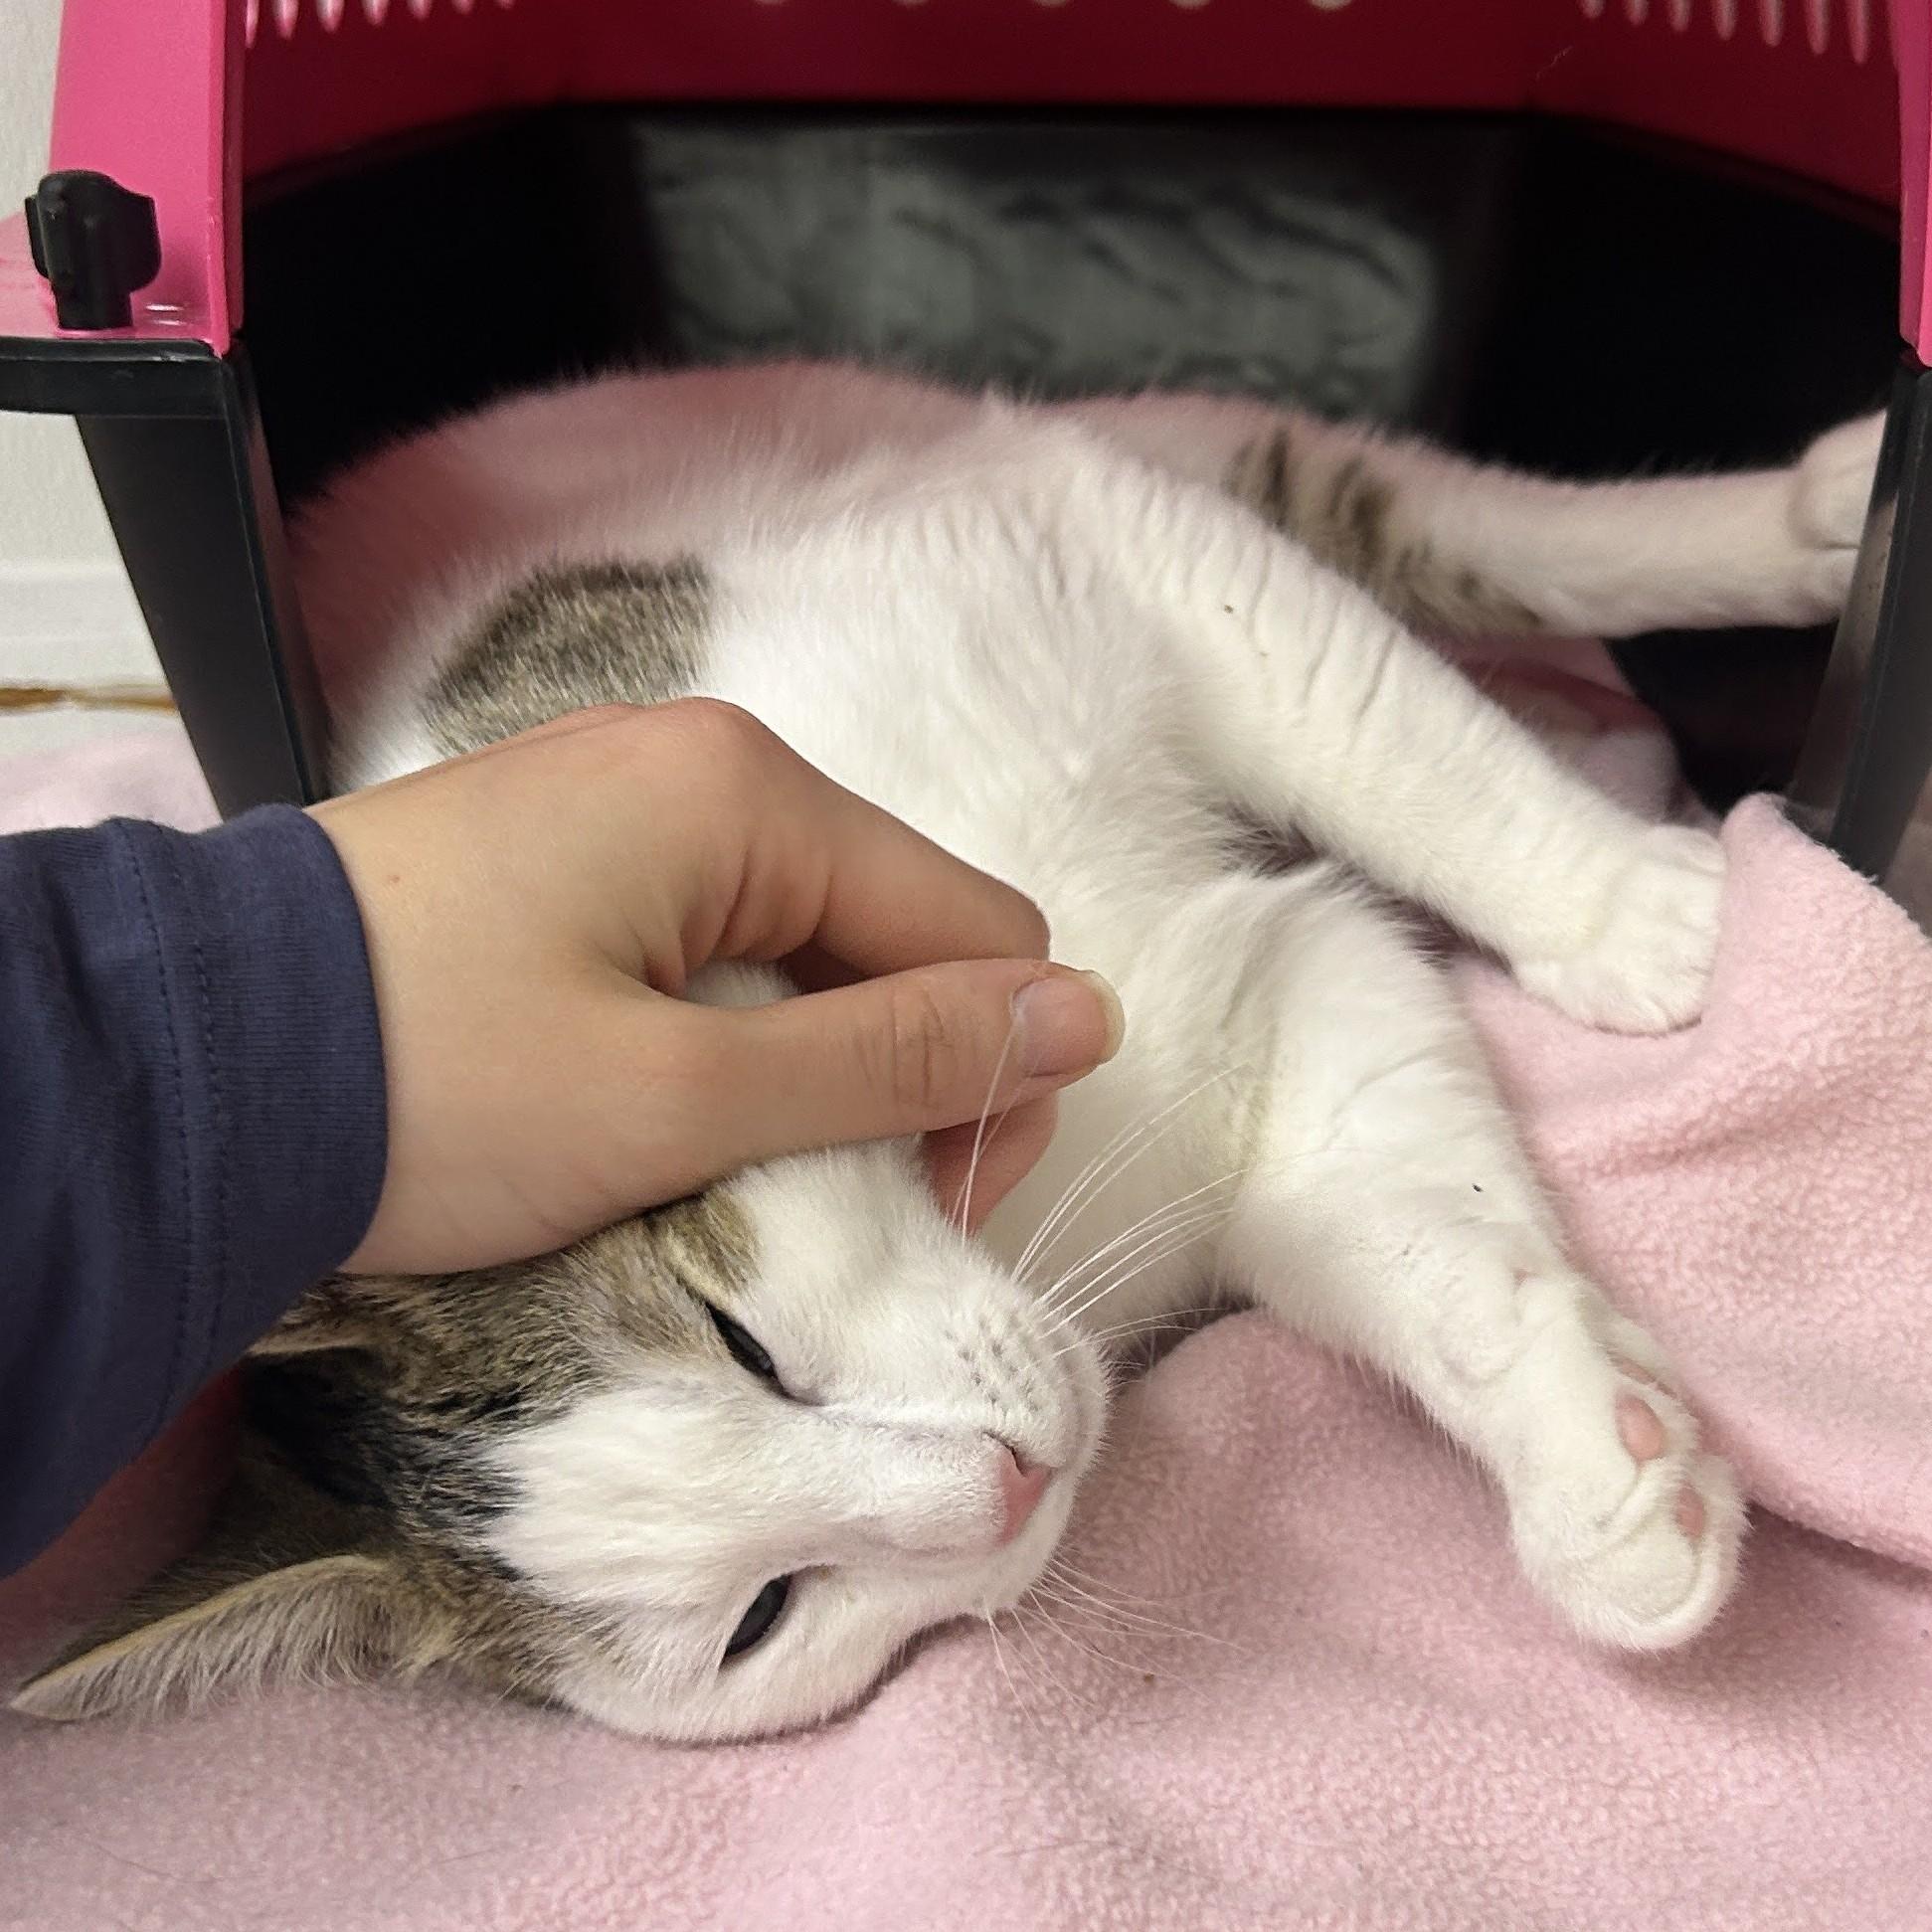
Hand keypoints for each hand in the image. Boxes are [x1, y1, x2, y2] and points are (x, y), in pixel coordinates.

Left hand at [310, 701, 1123, 1273]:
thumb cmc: (439, 1084)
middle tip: (828, 1209)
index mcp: (749, 793)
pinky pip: (712, 941)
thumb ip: (896, 1055)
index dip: (990, 1076)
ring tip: (731, 1172)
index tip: (930, 1211)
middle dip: (901, 1074)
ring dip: (812, 1066)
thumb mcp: (686, 1095)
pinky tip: (669, 1113)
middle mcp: (699, 766)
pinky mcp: (563, 857)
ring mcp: (622, 804)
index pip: (976, 927)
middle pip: (895, 929)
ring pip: (805, 943)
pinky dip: (728, 1037)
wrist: (179, 1069)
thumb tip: (1089, 1015)